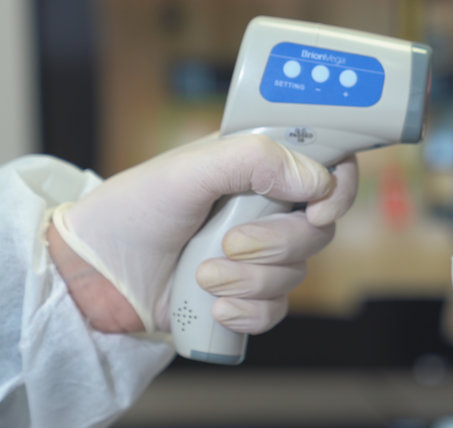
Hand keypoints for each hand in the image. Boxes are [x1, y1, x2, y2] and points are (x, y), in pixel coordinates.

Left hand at [47, 134, 358, 333]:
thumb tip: (317, 180)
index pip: (331, 168)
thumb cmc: (134, 210)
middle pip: (320, 229)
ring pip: (297, 273)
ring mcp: (260, 255)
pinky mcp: (247, 296)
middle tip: (229, 242)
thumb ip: (255, 160)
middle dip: (277, 243)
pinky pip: (276, 311)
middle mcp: (268, 209)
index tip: (318, 208)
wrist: (93, 274)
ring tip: (202, 274)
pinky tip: (213, 307)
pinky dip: (247, 313)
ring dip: (250, 279)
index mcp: (262, 168)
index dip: (339, 189)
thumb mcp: (189, 169)